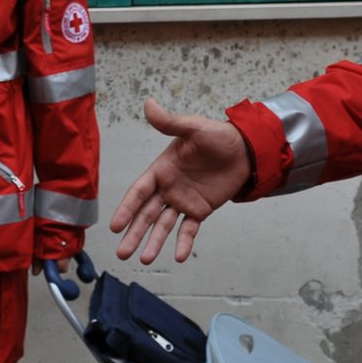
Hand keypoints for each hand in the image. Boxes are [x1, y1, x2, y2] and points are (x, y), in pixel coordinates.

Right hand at [110, 98, 250, 263]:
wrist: (246, 150)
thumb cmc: (217, 136)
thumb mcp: (192, 128)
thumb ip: (170, 122)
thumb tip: (148, 103)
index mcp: (161, 169)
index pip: (139, 192)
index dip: (127, 208)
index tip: (115, 226)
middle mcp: (168, 188)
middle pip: (146, 214)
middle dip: (134, 233)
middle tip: (122, 253)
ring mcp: (184, 201)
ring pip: (164, 225)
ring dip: (154, 242)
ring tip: (145, 259)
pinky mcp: (201, 210)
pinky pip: (189, 229)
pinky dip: (184, 243)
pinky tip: (180, 257)